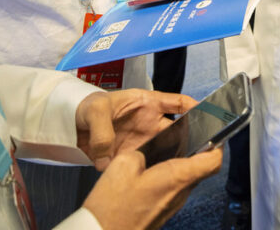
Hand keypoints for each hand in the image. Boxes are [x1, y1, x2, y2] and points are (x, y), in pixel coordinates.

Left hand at [75, 89, 196, 169]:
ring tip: (182, 166)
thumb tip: (106, 155)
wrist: (70, 126)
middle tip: (199, 148)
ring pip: (165, 150)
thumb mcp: (95, 111)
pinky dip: (152, 171)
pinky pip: (147, 164)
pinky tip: (158, 177)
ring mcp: (142, 140)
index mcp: (147, 102)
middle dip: (189, 138)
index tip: (209, 115)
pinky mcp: (131, 156)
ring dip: (172, 157)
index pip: (178, 102)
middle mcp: (149, 122)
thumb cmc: (86, 107)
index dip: (196, 106)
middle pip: (177, 130)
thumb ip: (103, 130)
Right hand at [82, 147, 221, 229]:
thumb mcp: (123, 166)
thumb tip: (145, 155)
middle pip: (200, 170)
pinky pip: (171, 191)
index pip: (212, 161)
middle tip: (184, 137)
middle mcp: (179, 194)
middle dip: (196, 152)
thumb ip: (140, 153)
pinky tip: (149, 172)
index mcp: (176, 178)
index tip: (213, 134)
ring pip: (185, 181)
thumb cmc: (112, 208)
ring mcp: (171, 206)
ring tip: (162, 152)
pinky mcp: (161, 212)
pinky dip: (166, 178)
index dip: (217, 145)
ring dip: (179, 166)